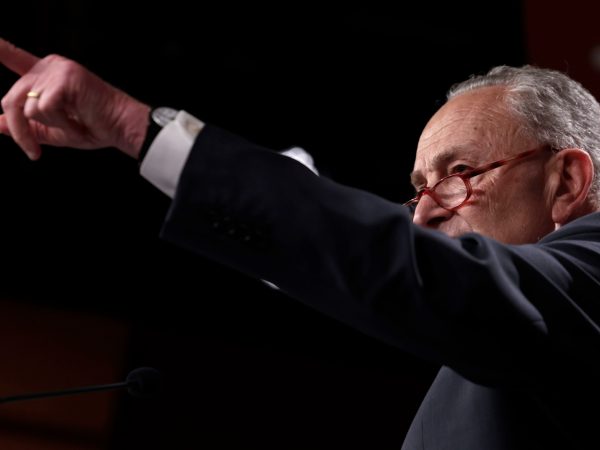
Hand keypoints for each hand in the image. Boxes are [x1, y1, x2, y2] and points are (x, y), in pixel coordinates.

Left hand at [0, 39, 149, 159]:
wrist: (122, 127)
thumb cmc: (96, 127)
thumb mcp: (56, 130)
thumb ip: (28, 126)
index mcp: (47, 75)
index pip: (15, 58)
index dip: (1, 49)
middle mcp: (50, 67)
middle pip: (11, 99)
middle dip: (20, 131)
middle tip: (34, 152)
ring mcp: (58, 70)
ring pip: (27, 107)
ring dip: (50, 127)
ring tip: (74, 127)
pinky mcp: (65, 79)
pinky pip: (44, 108)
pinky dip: (61, 123)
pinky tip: (79, 122)